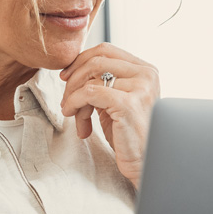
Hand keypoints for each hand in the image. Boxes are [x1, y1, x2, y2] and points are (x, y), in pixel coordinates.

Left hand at [60, 43, 160, 187]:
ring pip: (90, 78)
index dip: (80, 60)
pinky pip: (89, 93)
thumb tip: (72, 69)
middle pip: (96, 60)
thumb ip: (104, 83)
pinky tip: (75, 118)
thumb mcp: (116, 101)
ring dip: (73, 96)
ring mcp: (140, 88)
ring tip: (73, 115)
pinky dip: (75, 103)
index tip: (66, 77)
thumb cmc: (128, 135)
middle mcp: (146, 75)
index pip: (106, 50)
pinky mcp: (128, 104)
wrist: (145, 163)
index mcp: (145, 70)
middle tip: (66, 100)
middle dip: (74, 79)